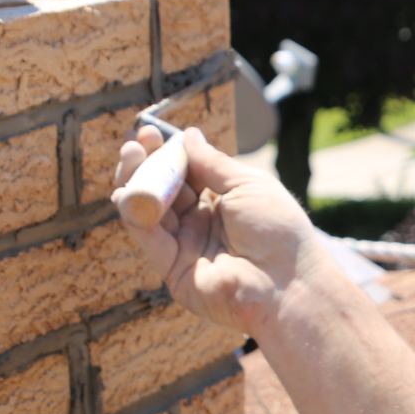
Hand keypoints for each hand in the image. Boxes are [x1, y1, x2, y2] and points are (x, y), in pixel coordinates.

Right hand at [111, 125, 325, 334]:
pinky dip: (135, 214)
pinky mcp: (174, 270)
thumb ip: (213, 163)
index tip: (152, 132)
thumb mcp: (248, 185)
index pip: (187, 174)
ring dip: (136, 182)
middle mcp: (202, 225)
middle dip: (147, 164)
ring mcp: (186, 247)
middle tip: (136, 142)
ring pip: (150, 211)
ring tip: (131, 157)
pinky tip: (127, 192)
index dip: (169, 153)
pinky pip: (150, 238)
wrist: (287, 281)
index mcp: (223, 204)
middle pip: (164, 191)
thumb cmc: (278, 230)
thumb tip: (188, 136)